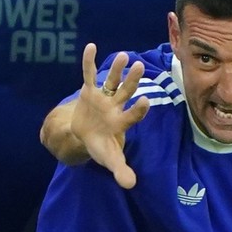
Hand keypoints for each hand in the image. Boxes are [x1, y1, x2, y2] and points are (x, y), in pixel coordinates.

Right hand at [71, 43, 150, 188]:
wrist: (85, 136)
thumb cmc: (102, 148)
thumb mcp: (110, 160)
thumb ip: (121, 171)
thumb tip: (131, 185)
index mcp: (121, 122)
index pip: (132, 115)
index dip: (138, 109)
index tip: (146, 100)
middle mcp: (115, 107)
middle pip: (126, 92)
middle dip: (132, 81)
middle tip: (140, 67)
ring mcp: (103, 98)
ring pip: (111, 81)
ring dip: (116, 69)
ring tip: (123, 56)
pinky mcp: (89, 92)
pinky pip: (88, 74)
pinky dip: (88, 61)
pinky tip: (90, 46)